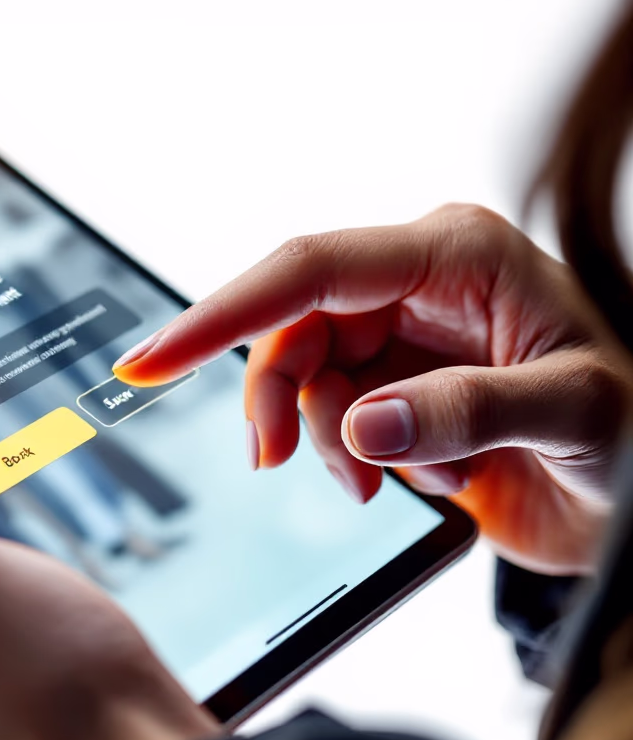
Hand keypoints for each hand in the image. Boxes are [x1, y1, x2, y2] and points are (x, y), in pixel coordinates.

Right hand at [114, 204, 632, 575]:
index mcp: (455, 255)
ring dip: (329, 443)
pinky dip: (350, 460)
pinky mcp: (390, 386)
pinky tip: (415, 481)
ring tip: (392, 484)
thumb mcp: (571, 415)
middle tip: (275, 462)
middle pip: (289, 330)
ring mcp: (399, 336)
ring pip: (302, 382)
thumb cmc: (630, 434)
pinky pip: (327, 418)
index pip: (309, 271)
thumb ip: (466, 414)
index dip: (222, 314)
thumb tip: (364, 426)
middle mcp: (415, 284)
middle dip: (280, 401)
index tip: (155, 361)